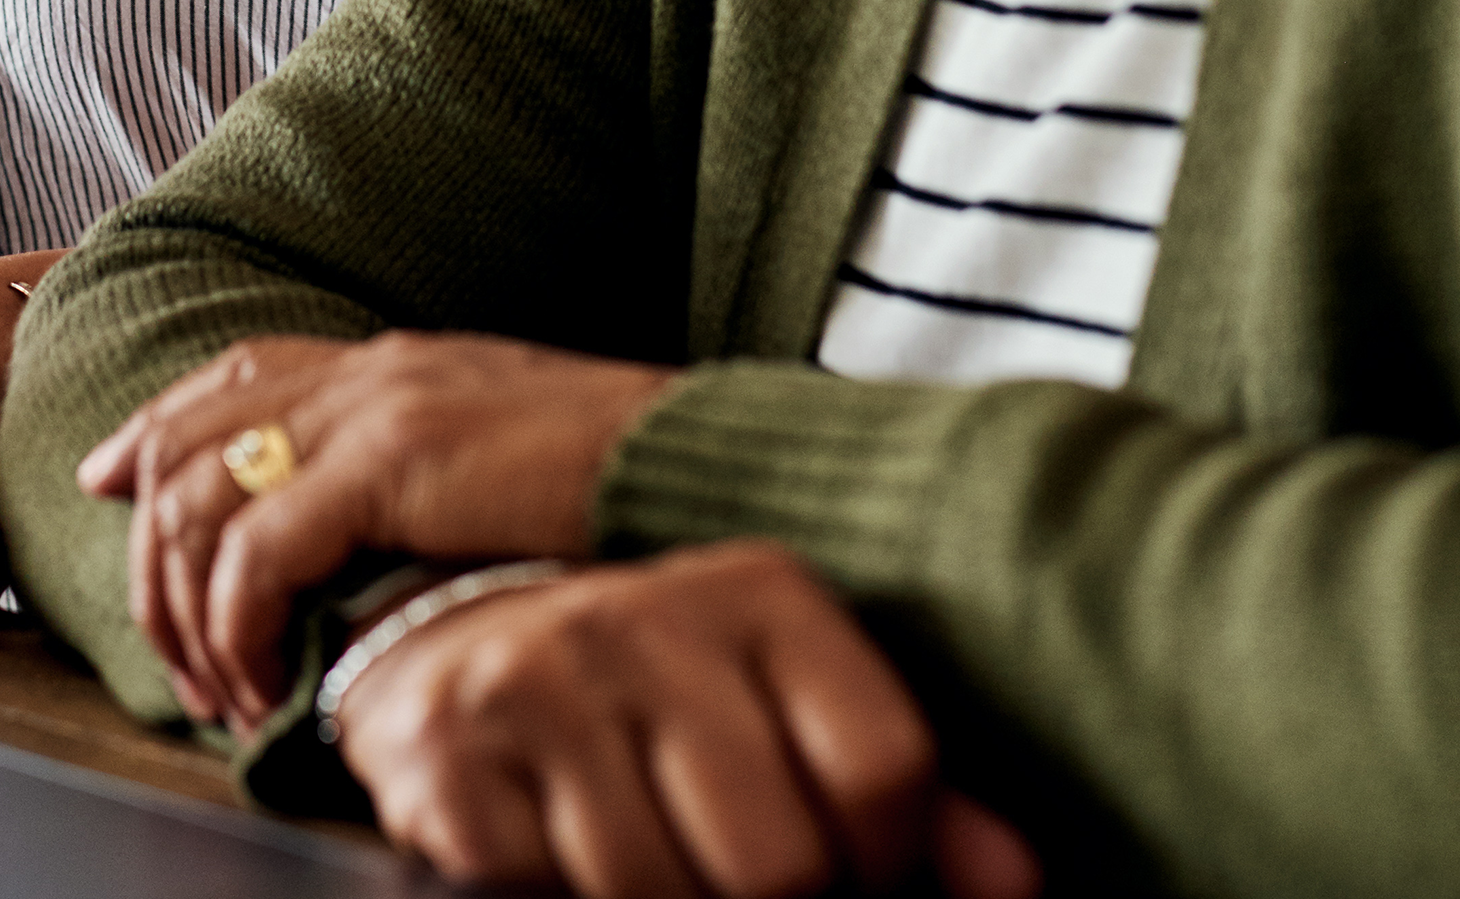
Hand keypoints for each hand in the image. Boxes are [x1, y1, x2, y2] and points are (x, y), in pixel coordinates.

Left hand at [77, 330, 672, 730]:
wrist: (700, 462)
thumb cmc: (619, 484)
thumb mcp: (502, 459)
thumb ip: (428, 474)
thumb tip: (371, 537)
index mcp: (394, 363)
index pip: (238, 372)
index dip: (156, 421)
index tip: (105, 476)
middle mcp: (368, 369)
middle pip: (192, 436)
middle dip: (148, 543)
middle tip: (164, 645)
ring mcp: (375, 408)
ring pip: (202, 497)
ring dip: (189, 608)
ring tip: (221, 693)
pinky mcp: (389, 464)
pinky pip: (256, 550)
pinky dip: (240, 626)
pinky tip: (265, 681)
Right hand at [333, 544, 1039, 898]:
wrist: (456, 648)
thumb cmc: (659, 701)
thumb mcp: (785, 711)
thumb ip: (900, 792)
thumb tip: (1012, 881)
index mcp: (756, 591)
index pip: (882, 771)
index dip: (883, 863)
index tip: (847, 865)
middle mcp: (644, 612)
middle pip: (780, 864)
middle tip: (728, 873)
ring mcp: (537, 679)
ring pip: (657, 896)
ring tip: (647, 860)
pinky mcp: (447, 753)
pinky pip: (537, 893)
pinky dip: (556, 896)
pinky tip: (555, 854)